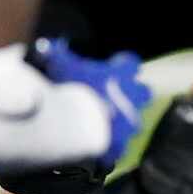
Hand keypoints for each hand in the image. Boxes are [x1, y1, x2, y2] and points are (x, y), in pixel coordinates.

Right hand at [34, 39, 150, 170]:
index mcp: (121, 74)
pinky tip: (99, 148)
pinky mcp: (120, 146)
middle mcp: (133, 98)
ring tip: (106, 123)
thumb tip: (47, 45)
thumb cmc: (70, 89)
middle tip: (118, 94)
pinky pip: (118, 148)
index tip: (115, 65)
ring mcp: (129, 124)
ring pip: (134, 122)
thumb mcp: (59, 64)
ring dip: (122, 121)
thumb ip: (55, 53)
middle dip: (135, 93)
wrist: (75, 126)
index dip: (123, 64)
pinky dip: (110, 148)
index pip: (131, 63)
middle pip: (144, 92)